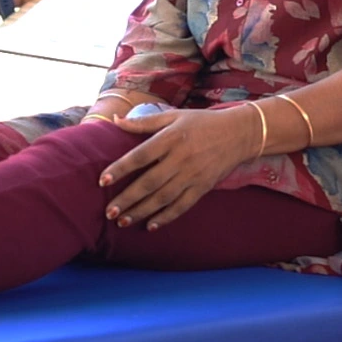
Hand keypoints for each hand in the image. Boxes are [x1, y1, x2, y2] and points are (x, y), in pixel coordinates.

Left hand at [99, 107, 255, 230]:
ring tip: (122, 221)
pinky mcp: (203, 187)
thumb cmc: (202, 122)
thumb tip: (115, 121)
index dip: (121, 168)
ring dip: (142, 211)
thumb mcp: (174, 116)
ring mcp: (193, 175)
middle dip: (128, 198)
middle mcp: (181, 158)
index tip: (103, 180)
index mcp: (171, 137)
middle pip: (150, 182)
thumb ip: (144, 122)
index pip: (141, 155)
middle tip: (109, 211)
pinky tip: (151, 226)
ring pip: (163, 197)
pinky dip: (166, 217)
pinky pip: (182, 205)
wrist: (239, 134)